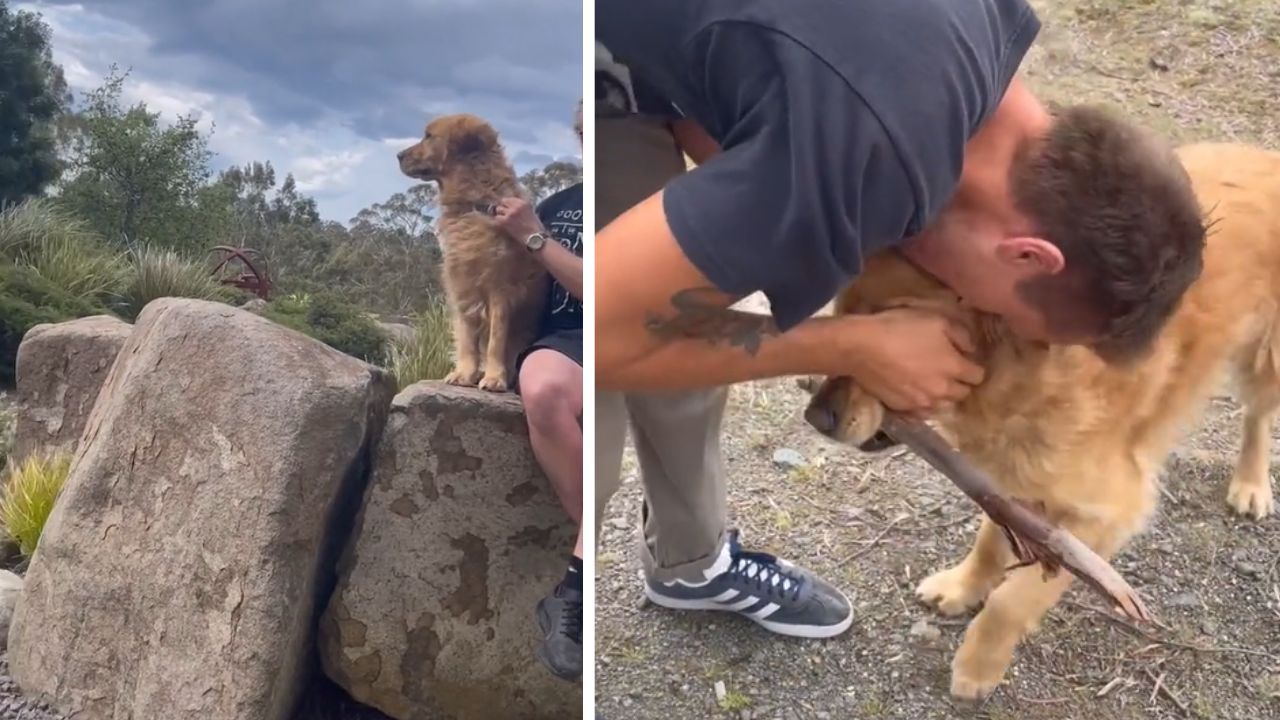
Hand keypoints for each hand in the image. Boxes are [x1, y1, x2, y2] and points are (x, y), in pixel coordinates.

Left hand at [493, 197, 543, 245]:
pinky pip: (496, 219)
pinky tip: (504, 228)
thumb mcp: (531, 213)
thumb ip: (521, 209)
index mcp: (524, 203)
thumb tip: (509, 208)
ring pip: (498, 210)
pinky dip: (498, 223)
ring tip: (506, 223)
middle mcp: (516, 206)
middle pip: (502, 203)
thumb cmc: (535, 230)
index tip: (508, 210)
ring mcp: (510, 213)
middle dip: (503, 209)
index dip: (507, 205)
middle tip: (506, 217)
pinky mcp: (505, 221)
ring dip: (500, 216)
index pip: (509, 199)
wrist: (535, 239)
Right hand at [834, 308, 984, 414]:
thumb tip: (970, 348)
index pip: (978, 376)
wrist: (861, 347)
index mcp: (954, 368)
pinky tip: (916, 393)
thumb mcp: (936, 320)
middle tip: (948, 371)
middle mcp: (942, 390)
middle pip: (963, 394)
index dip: (973, 366)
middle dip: (960, 383)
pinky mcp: (903, 409)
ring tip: (933, 384)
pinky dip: (924, 405)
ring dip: (943, 397)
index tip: (964, 359)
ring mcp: (922, 403)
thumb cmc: (900, 328)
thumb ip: (961, 335)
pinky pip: (922, 413)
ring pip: (944, 406)